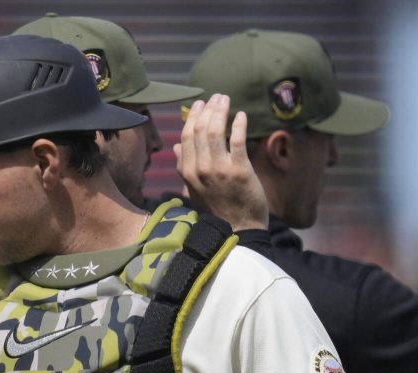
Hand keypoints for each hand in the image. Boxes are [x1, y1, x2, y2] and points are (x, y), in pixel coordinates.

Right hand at [174, 94, 267, 229]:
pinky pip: (237, 141)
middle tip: (216, 97)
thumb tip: (176, 146)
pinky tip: (241, 115)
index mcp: (187, 172)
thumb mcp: (193, 189)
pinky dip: (238, 125)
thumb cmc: (217, 208)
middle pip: (200, 131)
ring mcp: (219, 170)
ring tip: (225, 100)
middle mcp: (200, 169)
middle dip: (208, 109)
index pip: (186, 137)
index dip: (193, 117)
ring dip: (220, 112)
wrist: (238, 229)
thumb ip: (184, 167)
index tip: (199, 104)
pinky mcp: (240, 171)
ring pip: (216, 132)